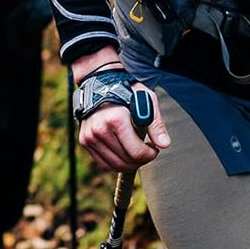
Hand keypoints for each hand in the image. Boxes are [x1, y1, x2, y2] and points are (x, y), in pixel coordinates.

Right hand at [70, 48, 170, 168]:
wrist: (100, 83)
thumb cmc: (127, 91)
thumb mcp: (147, 100)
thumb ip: (156, 124)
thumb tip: (164, 145)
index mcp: (116, 119)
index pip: (136, 152)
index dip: (150, 154)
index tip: (154, 149)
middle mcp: (100, 129)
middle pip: (126, 161)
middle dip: (141, 161)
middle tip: (147, 153)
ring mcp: (90, 136)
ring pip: (114, 165)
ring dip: (129, 164)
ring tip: (136, 153)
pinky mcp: (85, 141)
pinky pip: (103, 163)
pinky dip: (116, 164)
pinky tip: (124, 155)